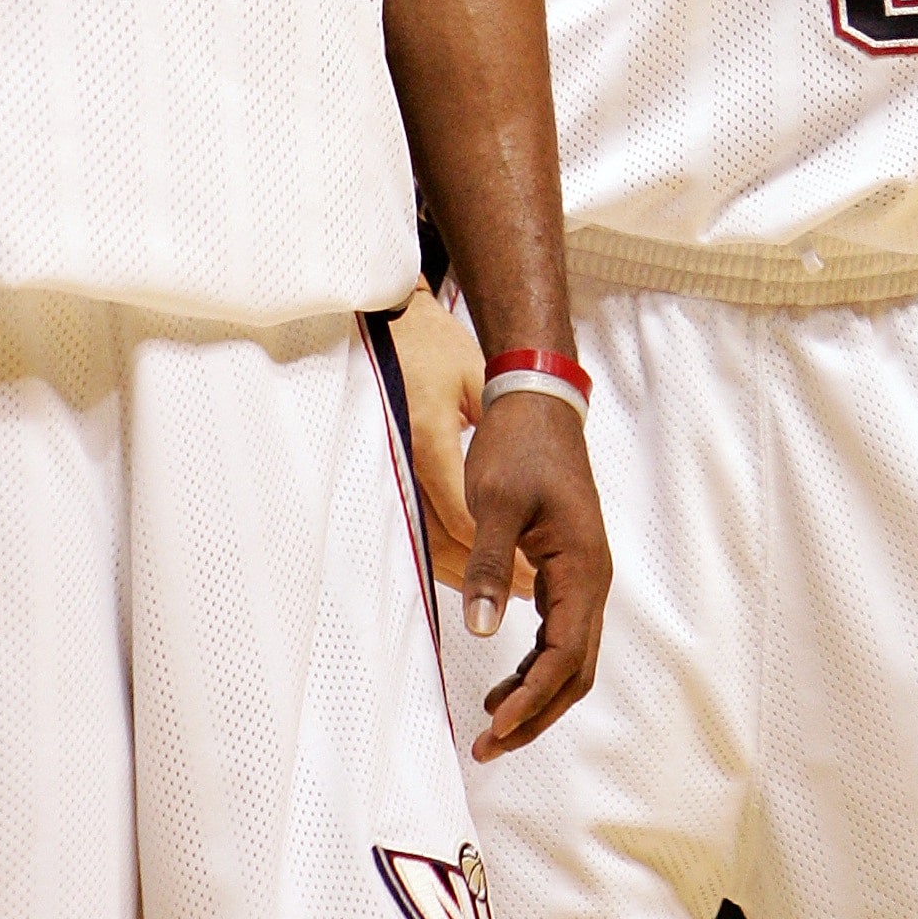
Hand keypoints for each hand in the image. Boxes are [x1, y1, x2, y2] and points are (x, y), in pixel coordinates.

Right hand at [389, 287, 535, 602]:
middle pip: (441, 539)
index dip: (497, 554)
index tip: (533, 577)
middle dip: (485, 573)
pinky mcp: (384, 472)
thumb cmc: (434, 347)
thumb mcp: (474, 381)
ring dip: (463, 570)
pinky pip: (413, 525)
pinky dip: (442, 550)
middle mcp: (402, 460)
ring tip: (508, 588)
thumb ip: (493, 433)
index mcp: (428, 437)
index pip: (463, 517)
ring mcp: (387, 468)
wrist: (389, 327)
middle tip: (528, 592)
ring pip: (423, 540)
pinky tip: (470, 564)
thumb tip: (519, 489)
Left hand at [459, 386, 610, 761]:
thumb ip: (489, 566)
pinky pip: (560, 635)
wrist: (538, 404)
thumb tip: (482, 631)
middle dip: (536, 714)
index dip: (532, 699)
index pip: (564, 656)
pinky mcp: (567, 571)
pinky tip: (503, 682)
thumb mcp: (494, 503)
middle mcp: (592, 582)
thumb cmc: (518, 447)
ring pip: (570, 659)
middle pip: (575, 672)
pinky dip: (534, 668)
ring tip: (492, 728)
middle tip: (489, 746)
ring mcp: (582, 578)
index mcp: (583, 569)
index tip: (495, 728)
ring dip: (536, 696)